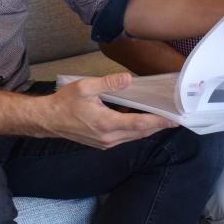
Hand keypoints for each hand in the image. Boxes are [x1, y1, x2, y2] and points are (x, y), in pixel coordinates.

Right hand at [44, 73, 176, 148]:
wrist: (48, 120)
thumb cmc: (65, 102)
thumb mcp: (85, 87)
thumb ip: (108, 84)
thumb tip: (128, 80)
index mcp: (106, 123)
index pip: (139, 124)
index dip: (158, 122)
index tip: (173, 119)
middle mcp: (109, 137)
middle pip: (140, 134)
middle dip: (158, 126)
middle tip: (174, 119)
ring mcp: (105, 143)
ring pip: (133, 138)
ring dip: (148, 129)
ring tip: (161, 119)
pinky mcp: (102, 144)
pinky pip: (124, 138)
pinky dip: (135, 131)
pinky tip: (139, 121)